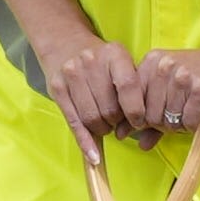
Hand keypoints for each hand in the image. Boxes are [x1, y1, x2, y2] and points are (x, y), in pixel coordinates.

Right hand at [24, 22, 134, 145]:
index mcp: (114, 54)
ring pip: (92, 118)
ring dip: (101, 129)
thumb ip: (132, 87)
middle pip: (109, 108)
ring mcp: (71, 74)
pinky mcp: (57, 88)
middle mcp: (91, 61)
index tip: (138, 123)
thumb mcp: (120, 63)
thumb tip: (142, 125)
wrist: (65, 43)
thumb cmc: (100, 61)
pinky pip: (74, 122)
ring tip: (103, 124)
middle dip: (116, 122)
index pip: (129, 87)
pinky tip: (93, 157)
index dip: (136, 111)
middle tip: (116, 121)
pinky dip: (85, 142)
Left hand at [126, 41, 199, 135]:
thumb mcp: (172, 90)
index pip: (130, 102)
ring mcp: (182, 76)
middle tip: (179, 116)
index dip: (139, 120)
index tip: (149, 124)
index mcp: (151, 62)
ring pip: (168, 121)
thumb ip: (149, 113)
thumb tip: (128, 138)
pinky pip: (188, 122)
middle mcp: (163, 66)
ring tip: (191, 111)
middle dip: (163, 125)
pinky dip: (194, 124)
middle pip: (149, 116)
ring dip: (180, 125)